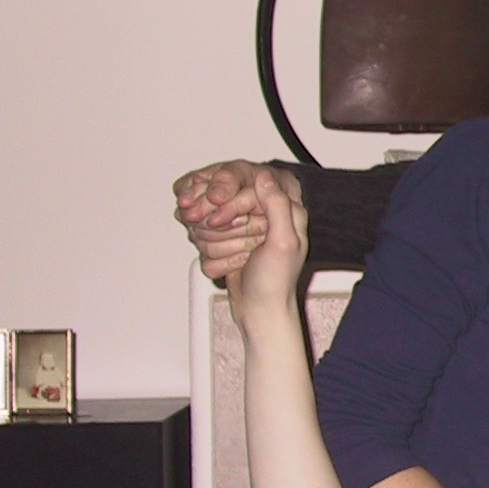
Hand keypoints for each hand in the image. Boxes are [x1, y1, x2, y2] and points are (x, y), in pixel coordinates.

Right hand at [174, 160, 298, 278]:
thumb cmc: (275, 282)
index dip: (232, 204)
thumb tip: (264, 175)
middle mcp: (261, 218)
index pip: (248, 189)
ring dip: (221, 247)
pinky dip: (215, 259)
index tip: (223, 219)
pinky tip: (232, 268)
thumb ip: (277, 206)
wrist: (260, 311)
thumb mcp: (284, 242)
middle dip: (226, 232)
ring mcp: (240, 232)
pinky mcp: (224, 246)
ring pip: (209, 226)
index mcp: (283, 212)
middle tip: (248, 250)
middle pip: (223, 207)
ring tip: (243, 262)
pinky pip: (204, 244)